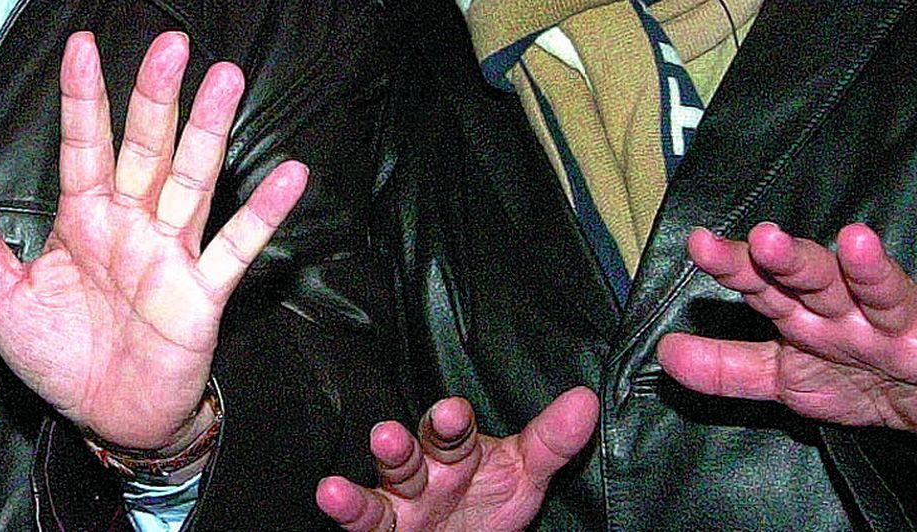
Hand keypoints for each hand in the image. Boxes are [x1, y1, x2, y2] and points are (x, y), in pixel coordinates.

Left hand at [0, 30, 308, 450]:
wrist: (106, 419)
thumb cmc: (59, 354)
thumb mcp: (2, 299)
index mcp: (85, 217)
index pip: (84, 144)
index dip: (82, 96)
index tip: (80, 46)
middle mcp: (132, 222)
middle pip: (146, 147)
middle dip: (156, 95)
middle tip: (170, 41)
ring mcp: (171, 252)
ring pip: (193, 179)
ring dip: (211, 129)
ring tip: (226, 79)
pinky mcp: (202, 292)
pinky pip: (236, 247)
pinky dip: (264, 213)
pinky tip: (289, 176)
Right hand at [316, 390, 597, 531]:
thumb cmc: (488, 503)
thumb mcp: (524, 475)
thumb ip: (551, 442)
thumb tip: (587, 398)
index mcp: (457, 451)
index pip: (455, 432)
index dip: (451, 422)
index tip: (453, 412)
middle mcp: (424, 470)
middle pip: (412, 451)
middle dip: (401, 444)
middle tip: (390, 435)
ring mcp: (399, 500)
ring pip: (385, 478)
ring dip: (375, 467)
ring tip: (365, 456)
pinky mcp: (383, 529)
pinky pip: (363, 520)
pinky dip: (345, 508)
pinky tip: (329, 493)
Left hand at [658, 222, 916, 438]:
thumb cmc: (852, 380)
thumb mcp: (783, 380)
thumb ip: (726, 369)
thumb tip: (664, 353)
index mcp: (804, 313)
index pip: (762, 282)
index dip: (733, 264)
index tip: (700, 244)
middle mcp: (847, 311)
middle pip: (817, 277)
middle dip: (793, 259)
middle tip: (767, 239)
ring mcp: (898, 330)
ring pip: (882, 294)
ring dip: (871, 270)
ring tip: (857, 242)